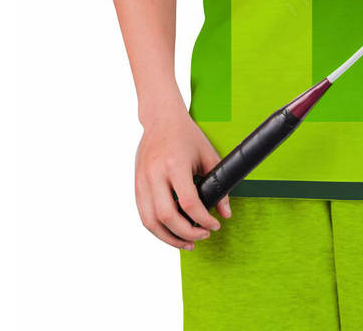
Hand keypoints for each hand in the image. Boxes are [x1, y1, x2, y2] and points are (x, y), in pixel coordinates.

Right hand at [135, 107, 231, 249]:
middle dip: (187, 233)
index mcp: (175, 165)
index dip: (203, 220)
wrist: (161, 118)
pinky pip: (143, 215)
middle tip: (203, 236)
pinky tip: (171, 232)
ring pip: (151, 221)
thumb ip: (219, 184)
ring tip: (187, 243)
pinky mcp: (136, 185)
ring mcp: (142, 180)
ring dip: (169, 238)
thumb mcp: (208, 155)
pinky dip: (157, 229)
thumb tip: (226, 213)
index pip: (189, 203)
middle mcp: (155, 174)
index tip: (214, 226)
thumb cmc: (187, 135)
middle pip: (168, 217)